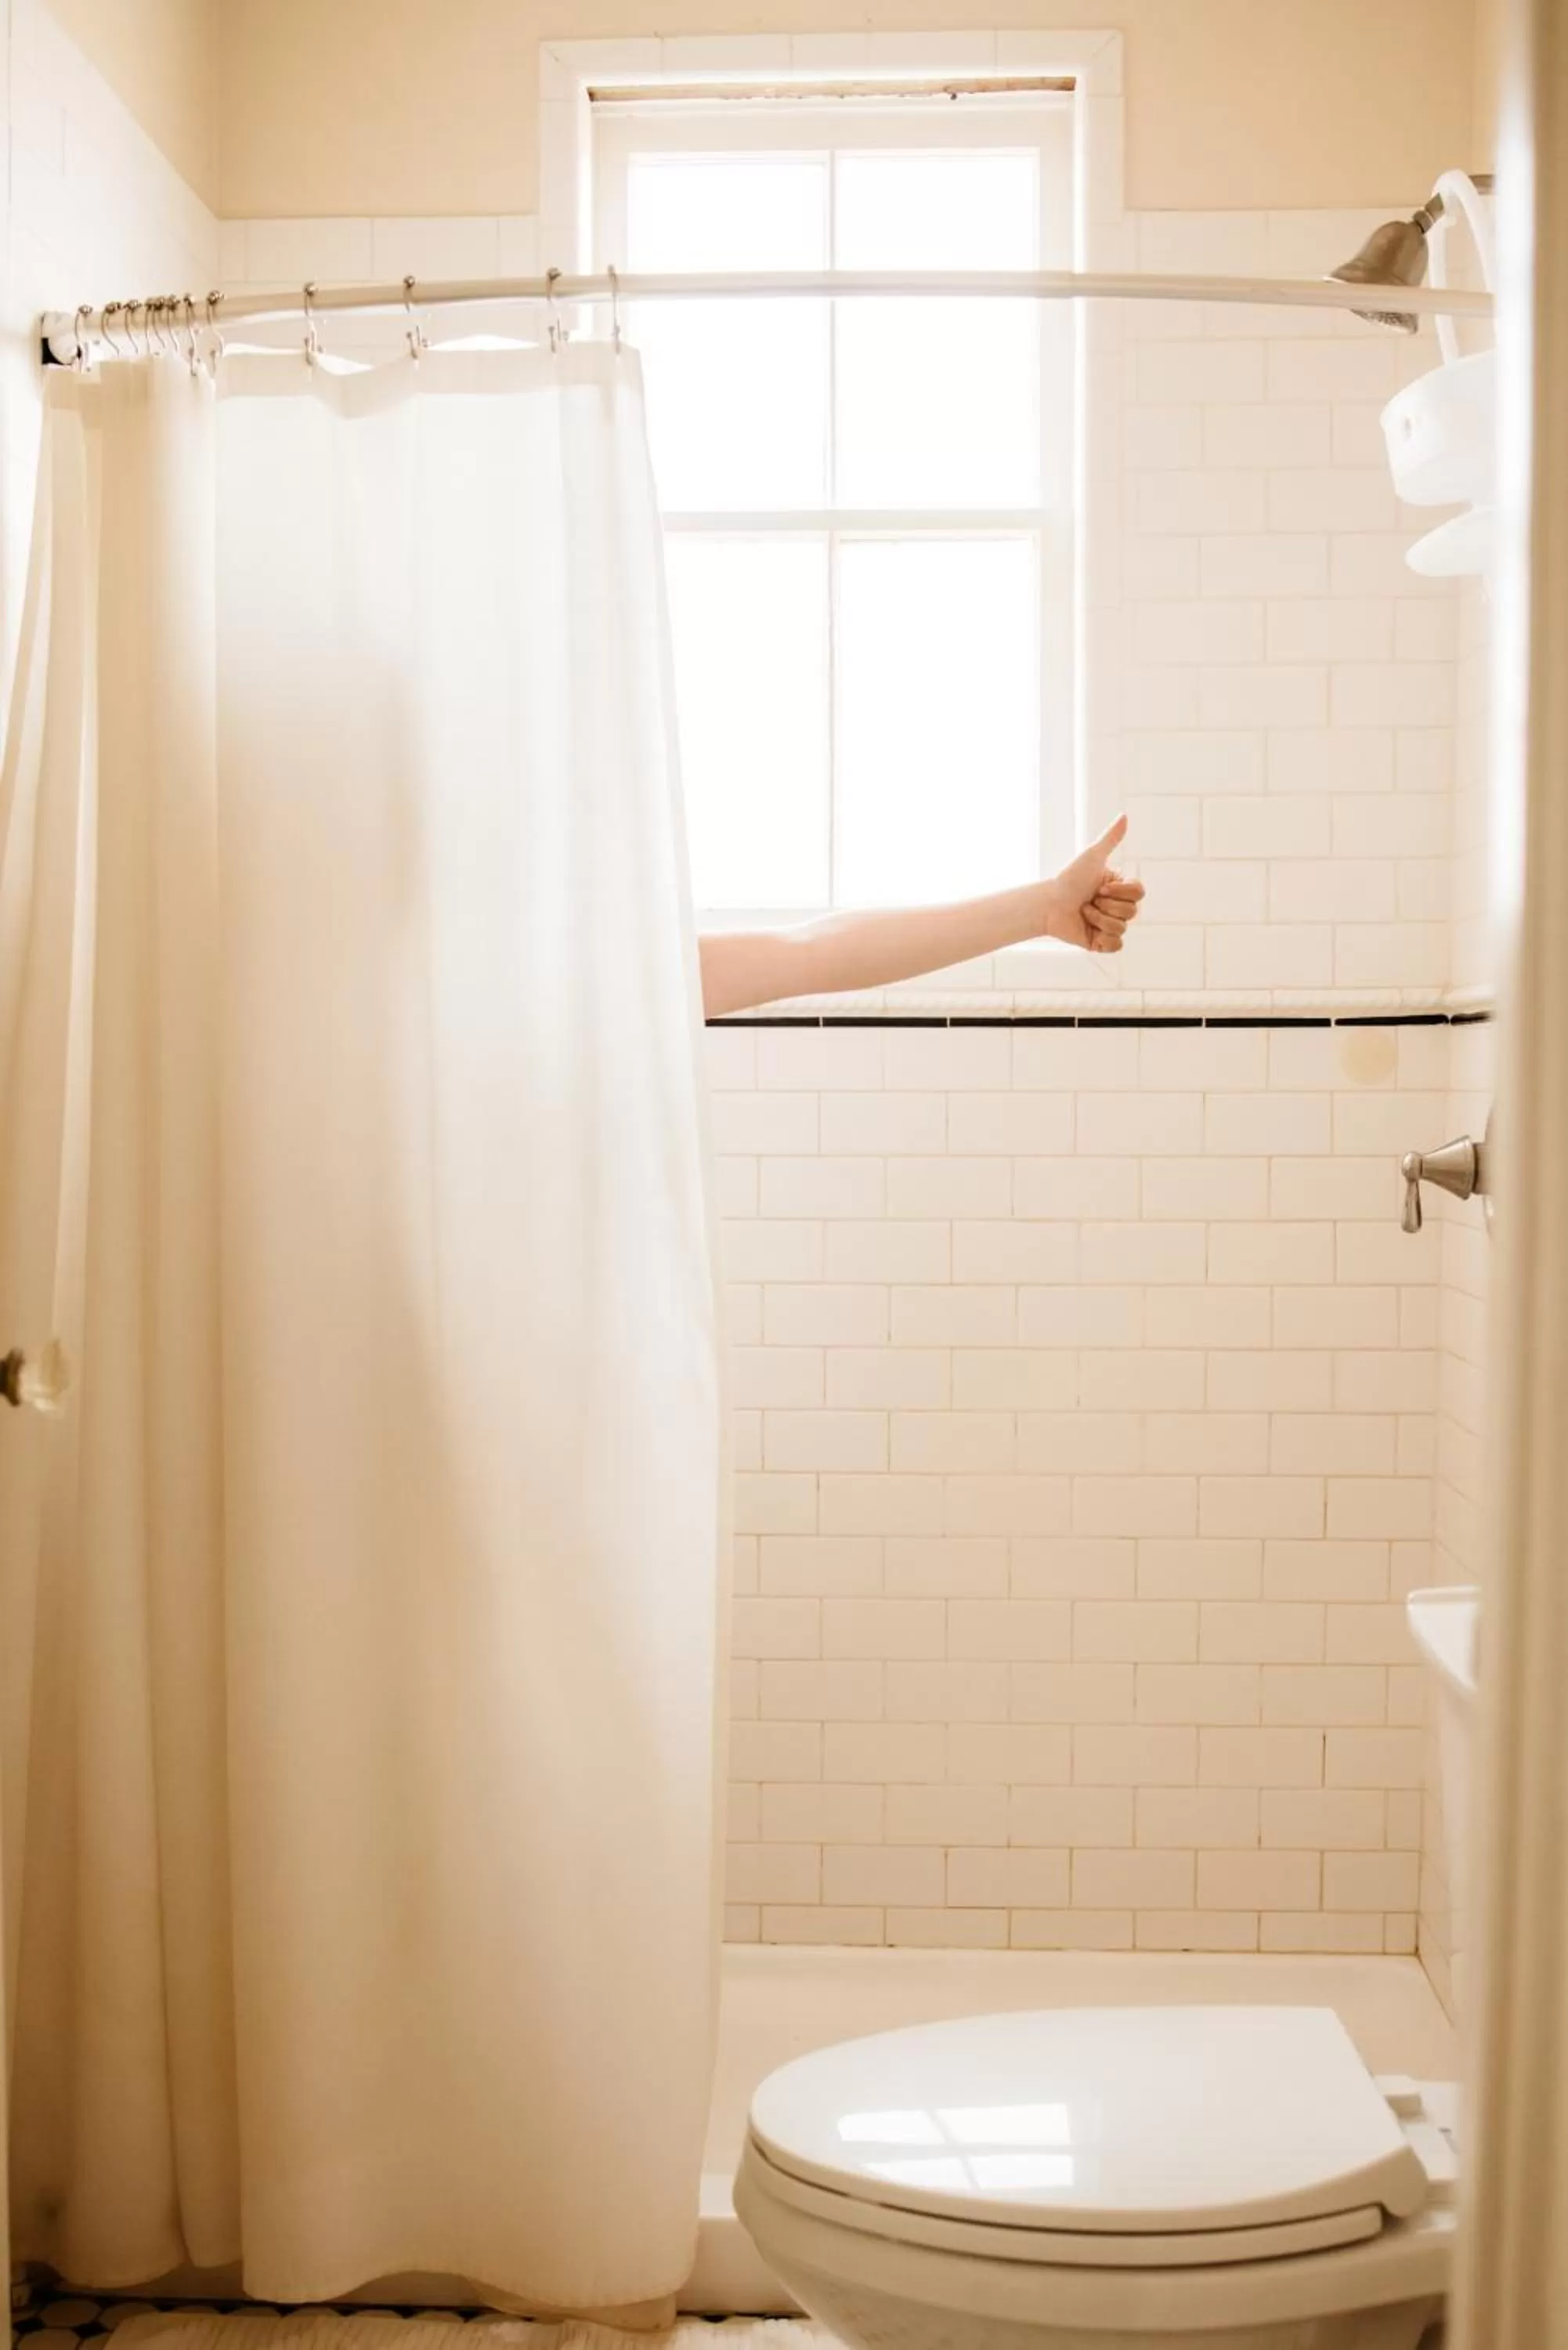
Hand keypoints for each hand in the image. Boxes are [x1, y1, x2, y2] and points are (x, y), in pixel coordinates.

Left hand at [1046, 814, 1145, 953]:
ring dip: (1099, 919)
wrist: (1049, 904)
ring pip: (1122, 928)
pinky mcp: (1101, 942)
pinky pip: (1117, 946)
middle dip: (1107, 905)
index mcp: (1119, 888)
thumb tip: (1125, 816)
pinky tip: (1090, 931)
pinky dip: (1104, 938)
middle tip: (1089, 900)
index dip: (1120, 891)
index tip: (1100, 886)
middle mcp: (1117, 906)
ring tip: (1083, 912)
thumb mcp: (1092, 856)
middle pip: (1132, 912)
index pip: (1139, 893)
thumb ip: (1111, 838)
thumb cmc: (1069, 878)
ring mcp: (1109, 925)